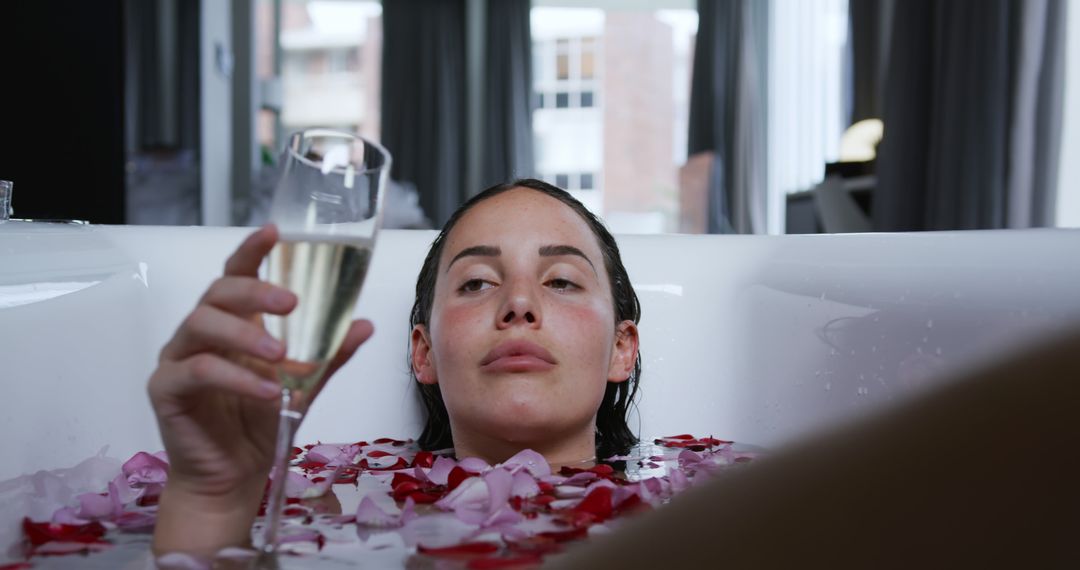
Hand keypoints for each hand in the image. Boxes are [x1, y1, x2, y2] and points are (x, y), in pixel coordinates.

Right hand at [148, 225, 373, 555]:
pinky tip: (265, 391)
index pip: (236, 274)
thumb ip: (330, 354)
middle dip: (255, 291)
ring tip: (281, 357)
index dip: (252, 251)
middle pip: (218, 292)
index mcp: (233, 322)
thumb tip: (364, 325)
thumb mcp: (306, 385)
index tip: (274, 232)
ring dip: (245, 336)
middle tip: (291, 303)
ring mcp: (179, 358)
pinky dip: (234, 378)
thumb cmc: (261, 422)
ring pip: (201, 325)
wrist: (234, 476)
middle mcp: (201, 333)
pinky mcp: (167, 389)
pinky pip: (196, 372)